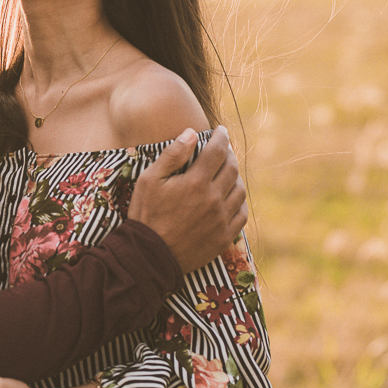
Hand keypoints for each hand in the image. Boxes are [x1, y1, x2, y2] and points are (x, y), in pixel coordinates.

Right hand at [127, 125, 247, 273]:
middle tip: (223, 150)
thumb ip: (172, 155)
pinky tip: (230, 198)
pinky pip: (241, 214)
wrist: (149, 256)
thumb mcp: (149, 180)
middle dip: (229, 154)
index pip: (217, 151)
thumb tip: (191, 133)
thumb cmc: (146, 215)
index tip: (220, 131)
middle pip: (231, 168)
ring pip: (240, 190)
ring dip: (235, 177)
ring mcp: (221, 219)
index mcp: (196, 182)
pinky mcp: (224, 237)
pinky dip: (239, 202)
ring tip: (227, 173)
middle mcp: (214, 199)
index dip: (221, 137)